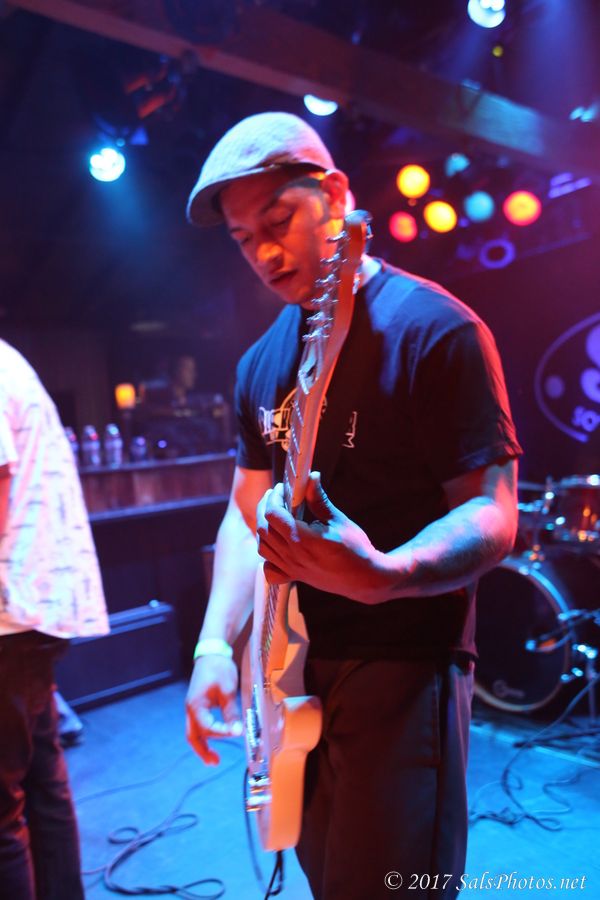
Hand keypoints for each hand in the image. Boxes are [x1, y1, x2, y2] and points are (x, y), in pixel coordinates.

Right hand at [185, 654, 242, 764]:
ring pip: (194, 733)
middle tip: (215, 762)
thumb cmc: (219, 669)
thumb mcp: (228, 690)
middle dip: (203, 750)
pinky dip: (205, 735)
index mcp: (196, 705)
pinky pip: (199, 726)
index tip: (237, 732)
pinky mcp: (198, 706)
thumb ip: (231, 712)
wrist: (211, 653)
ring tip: (214, 759)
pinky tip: (215, 739)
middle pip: (193, 736)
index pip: (207, 727)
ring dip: (202, 746)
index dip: (222, 733)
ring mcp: (193, 708)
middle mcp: (191, 709)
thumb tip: (237, 731)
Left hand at [256, 472, 388, 603]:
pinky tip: (276, 546)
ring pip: (263, 548)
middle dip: (265, 508)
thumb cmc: (355, 549)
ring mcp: (292, 568)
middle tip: (275, 496)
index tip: (282, 488)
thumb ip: (319, 500)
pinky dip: (267, 557)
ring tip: (274, 516)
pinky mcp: (295, 577)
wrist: (364, 578)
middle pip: (263, 529)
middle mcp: (293, 556)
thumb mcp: (339, 520)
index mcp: (302, 539)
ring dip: (264, 529)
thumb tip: (312, 478)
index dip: (274, 497)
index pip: (273, 514)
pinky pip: (270, 570)